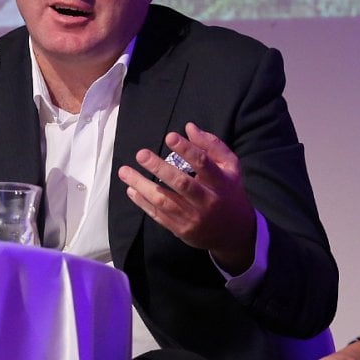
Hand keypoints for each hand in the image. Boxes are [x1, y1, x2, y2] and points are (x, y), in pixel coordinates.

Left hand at [117, 123, 256, 272]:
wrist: (235, 232)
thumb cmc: (228, 191)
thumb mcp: (230, 167)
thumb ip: (211, 146)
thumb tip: (189, 127)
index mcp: (221, 183)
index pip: (204, 164)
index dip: (187, 150)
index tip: (170, 137)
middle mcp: (207, 201)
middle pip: (182, 184)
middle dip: (159, 168)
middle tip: (141, 154)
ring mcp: (193, 218)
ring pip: (165, 201)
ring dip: (142, 186)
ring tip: (125, 171)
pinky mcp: (182, 229)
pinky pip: (159, 215)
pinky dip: (143, 202)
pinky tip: (131, 189)